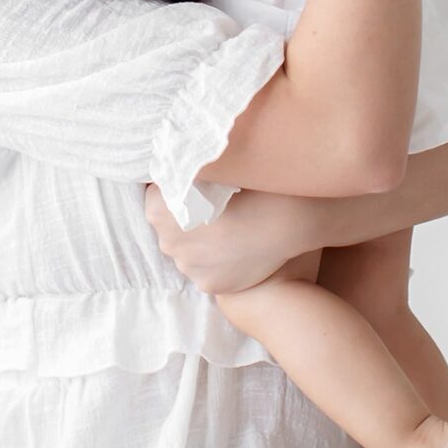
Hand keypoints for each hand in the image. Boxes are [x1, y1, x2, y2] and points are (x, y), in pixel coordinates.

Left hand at [144, 180, 305, 293]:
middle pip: (169, 225)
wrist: (291, 220)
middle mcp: (167, 242)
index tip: (197, 184)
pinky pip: (207, 270)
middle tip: (217, 204)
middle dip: (185, 216)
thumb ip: (188, 169)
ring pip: (188, 249)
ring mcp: (189, 267)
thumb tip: (174, 163)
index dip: (176, 186)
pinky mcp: (210, 285)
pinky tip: (239, 246)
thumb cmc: (254, 185)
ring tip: (233, 226)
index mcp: (160, 209)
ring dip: (202, 240)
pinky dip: (218, 261)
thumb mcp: (215, 168)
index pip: (155, 194)